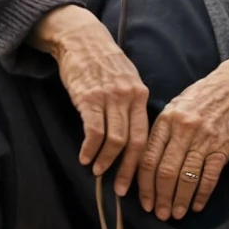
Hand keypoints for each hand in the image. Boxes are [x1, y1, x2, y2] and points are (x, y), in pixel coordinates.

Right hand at [31, 5, 148, 194]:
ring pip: (114, 139)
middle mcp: (128, 97)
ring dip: (105, 161)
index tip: (138, 181)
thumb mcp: (127, 78)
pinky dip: (90, 149)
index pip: (146, 135)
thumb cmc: (104, 61)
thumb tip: (136, 133)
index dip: (142, 162)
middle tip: (120, 189)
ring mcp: (109, 97)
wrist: (81, 38)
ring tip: (98, 172)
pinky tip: (85, 158)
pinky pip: (93, 131)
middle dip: (127, 170)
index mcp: (140, 94)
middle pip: (133, 142)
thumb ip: (132, 102)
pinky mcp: (88, 97)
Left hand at [138, 46, 228, 220]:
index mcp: (167, 119)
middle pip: (165, 172)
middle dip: (160, 198)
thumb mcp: (176, 105)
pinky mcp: (223, 147)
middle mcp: (183, 130)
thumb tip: (145, 160)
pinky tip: (196, 205)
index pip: (148, 158)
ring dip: (179, 200)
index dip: (144, 185)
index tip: (143, 201)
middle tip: (159, 214)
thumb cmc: (203, 95)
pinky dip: (201, 195)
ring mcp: (204, 139)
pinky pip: (209, 177)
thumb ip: (162, 129)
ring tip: (175, 214)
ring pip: (186, 178)